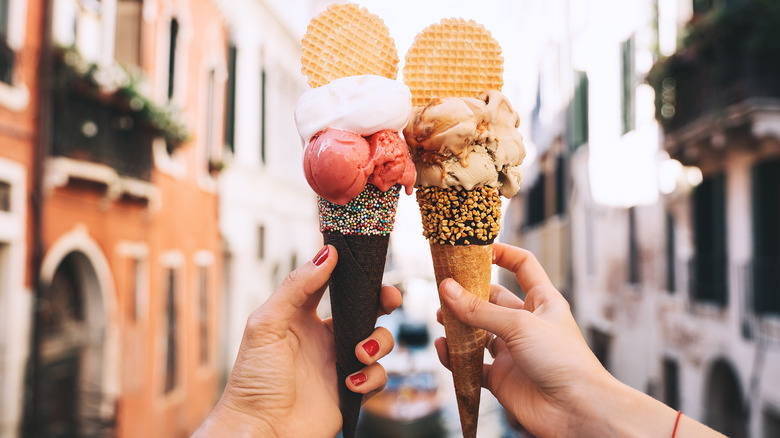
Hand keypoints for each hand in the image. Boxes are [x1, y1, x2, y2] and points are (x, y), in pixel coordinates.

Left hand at [194, 245, 401, 437]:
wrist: (260, 430)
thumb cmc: (252, 380)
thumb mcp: (267, 324)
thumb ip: (296, 287)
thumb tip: (327, 254)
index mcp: (302, 316)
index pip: (333, 284)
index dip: (352, 273)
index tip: (368, 264)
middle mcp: (325, 337)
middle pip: (366, 309)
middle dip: (384, 301)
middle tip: (390, 300)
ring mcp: (340, 363)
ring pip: (379, 341)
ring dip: (378, 343)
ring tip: (358, 354)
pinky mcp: (352, 391)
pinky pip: (378, 376)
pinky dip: (371, 377)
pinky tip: (350, 383)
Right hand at [435, 243, 724, 437]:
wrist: (578, 412)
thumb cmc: (563, 361)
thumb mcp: (520, 325)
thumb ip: (480, 309)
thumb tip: (446, 288)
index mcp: (543, 302)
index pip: (523, 266)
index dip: (502, 254)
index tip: (476, 248)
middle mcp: (527, 324)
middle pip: (492, 300)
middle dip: (468, 293)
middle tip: (443, 289)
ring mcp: (513, 352)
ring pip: (478, 332)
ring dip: (459, 325)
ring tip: (441, 319)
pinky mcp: (502, 378)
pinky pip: (472, 365)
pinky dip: (456, 358)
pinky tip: (444, 349)